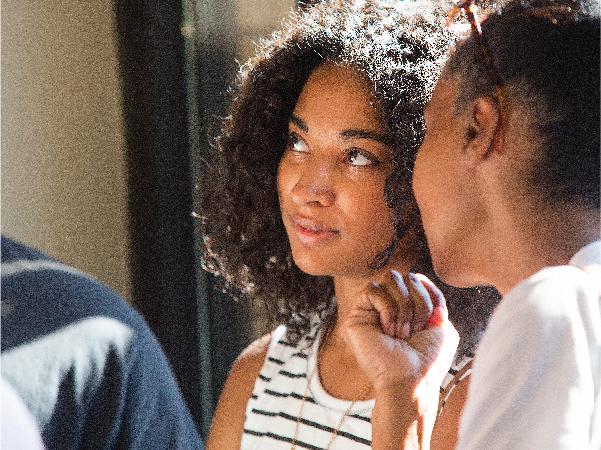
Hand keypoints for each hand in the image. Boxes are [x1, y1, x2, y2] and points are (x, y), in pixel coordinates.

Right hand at [344, 272, 458, 394]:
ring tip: (401, 333)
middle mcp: (390, 306)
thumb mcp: (443, 327)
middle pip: (405, 276)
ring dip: (403, 307)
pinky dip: (387, 308)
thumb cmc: (428, 360)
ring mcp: (373, 310)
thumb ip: (435, 300)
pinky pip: (372, 289)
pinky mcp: (357, 315)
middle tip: (414, 331)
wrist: (411, 380)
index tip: (433, 320)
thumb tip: (418, 278)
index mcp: (408, 309)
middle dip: (418, 302)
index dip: (428, 295)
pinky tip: (387, 330)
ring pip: (390, 278)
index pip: (417, 280)